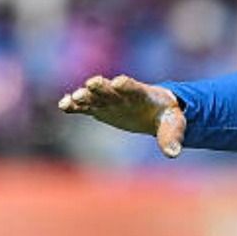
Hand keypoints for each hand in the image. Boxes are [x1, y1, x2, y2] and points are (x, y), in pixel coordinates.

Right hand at [58, 74, 186, 157]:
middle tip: (92, 84)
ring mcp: (109, 100)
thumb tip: (172, 153)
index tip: (119, 82)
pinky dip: (74, 105)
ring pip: (94, 96)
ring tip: (73, 98)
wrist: (153, 111)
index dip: (127, 85)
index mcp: (143, 94)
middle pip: (110, 89)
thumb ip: (172, 136)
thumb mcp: (173, 124)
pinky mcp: (99, 108)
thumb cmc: (166, 114)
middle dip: (102, 87)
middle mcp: (122, 94)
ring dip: (84, 96)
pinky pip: (84, 106)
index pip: (134, 87)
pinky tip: (63, 105)